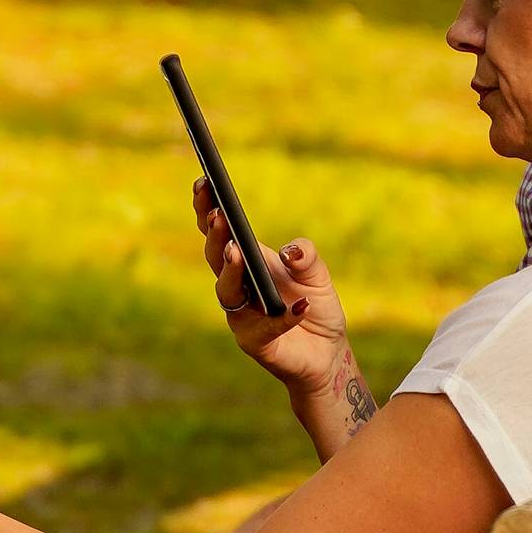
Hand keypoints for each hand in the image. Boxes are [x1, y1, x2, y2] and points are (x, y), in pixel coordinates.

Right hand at [193, 179, 349, 395]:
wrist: (327, 350)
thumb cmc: (315, 305)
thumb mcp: (317, 274)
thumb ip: (307, 257)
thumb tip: (291, 251)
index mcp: (249, 260)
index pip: (221, 231)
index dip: (208, 208)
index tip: (204, 182)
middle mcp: (237, 285)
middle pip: (215, 257)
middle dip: (214, 235)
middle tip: (218, 215)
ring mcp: (241, 314)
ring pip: (226, 291)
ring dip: (230, 271)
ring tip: (237, 253)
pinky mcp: (254, 342)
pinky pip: (262, 328)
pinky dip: (280, 318)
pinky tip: (298, 309)